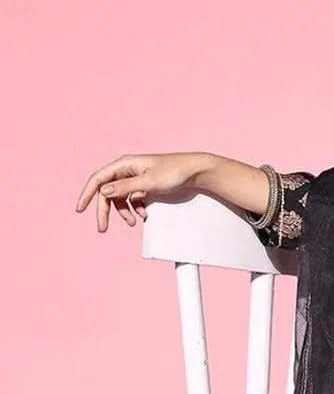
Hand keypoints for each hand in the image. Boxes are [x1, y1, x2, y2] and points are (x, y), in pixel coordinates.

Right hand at [74, 151, 212, 231]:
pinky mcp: (144, 186)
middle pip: (107, 192)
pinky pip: (132, 200)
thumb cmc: (173, 172)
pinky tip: (144, 215)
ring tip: (135, 222)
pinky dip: (135, 209)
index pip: (98, 179)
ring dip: (124, 212)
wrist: (194, 172)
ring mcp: (135, 178)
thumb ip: (125, 188)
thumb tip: (103, 192)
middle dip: (106, 211)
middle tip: (103, 228)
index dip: (87, 194)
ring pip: (120, 198)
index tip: (80, 209)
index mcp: (124, 164)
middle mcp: (127, 170)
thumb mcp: (148, 182)